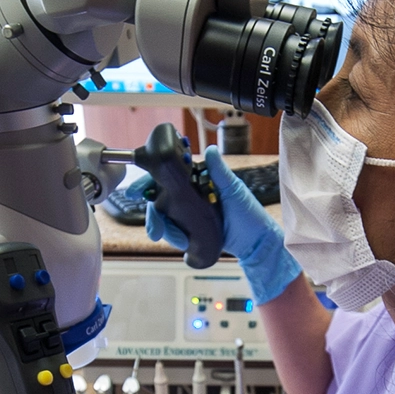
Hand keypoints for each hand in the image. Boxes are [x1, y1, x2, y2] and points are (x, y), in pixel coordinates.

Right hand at [128, 146, 301, 304]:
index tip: (137, 190)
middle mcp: (191, 197)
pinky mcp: (192, 231)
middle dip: (154, 215)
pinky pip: (176, 233)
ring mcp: (190, 215)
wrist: (257, 243)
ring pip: (166, 219)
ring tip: (180, 239)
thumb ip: (220, 172)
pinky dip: (176, 238)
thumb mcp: (235, 191)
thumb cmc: (250, 214)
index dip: (150, 182)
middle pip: (161, 201)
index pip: (170, 178)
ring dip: (167, 230)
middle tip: (155, 228)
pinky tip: (183, 243)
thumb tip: (210, 150)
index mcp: (199, 182)